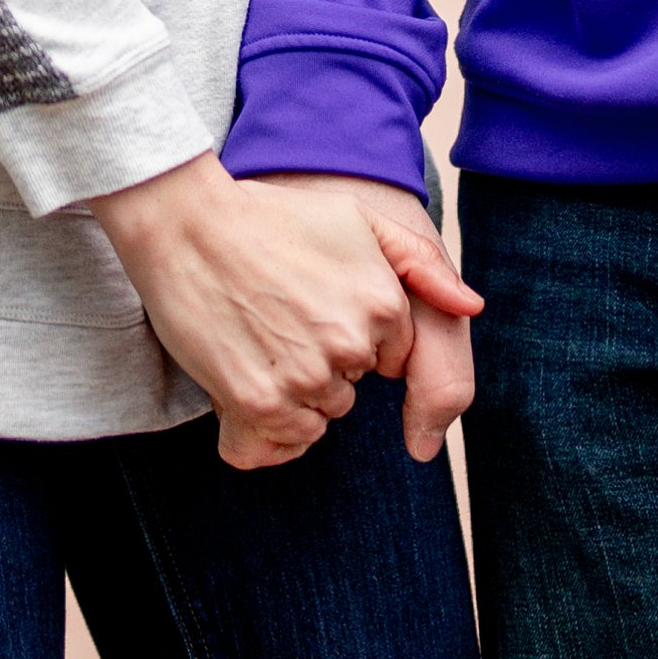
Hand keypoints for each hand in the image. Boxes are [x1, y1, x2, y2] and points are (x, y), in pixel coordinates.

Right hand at [88, 152, 477, 468]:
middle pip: (350, 387)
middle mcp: (352, 347)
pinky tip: (244, 377)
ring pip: (317, 417)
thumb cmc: (269, 217)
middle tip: (276, 316)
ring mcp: (305, 379)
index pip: (386, 355)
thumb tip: (472, 307)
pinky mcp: (258, 405)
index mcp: (383, 305)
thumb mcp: (356, 218)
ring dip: (291, 394)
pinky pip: (280, 442)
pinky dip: (263, 426)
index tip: (308, 301)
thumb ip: (421, 263)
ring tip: (256, 339)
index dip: (343, 330)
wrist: (186, 223)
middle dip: (320, 362)